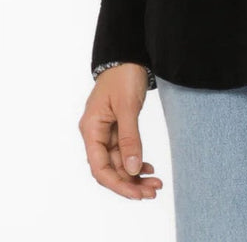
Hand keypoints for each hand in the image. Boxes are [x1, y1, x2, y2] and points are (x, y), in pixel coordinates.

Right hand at [78, 63, 163, 199]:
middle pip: (110, 168)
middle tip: (153, 191)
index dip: (118, 183)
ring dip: (135, 174)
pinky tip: (148, 167)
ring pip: (118, 162)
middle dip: (130, 182)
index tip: (138, 193)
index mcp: (91, 129)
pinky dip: (135, 160)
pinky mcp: (117, 127)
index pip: (100, 167)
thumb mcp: (128, 106)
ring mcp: (105, 131)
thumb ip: (130, 138)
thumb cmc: (124, 75)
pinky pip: (124, 151)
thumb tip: (132, 169)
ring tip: (156, 183)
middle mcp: (95, 134)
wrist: (128, 54)